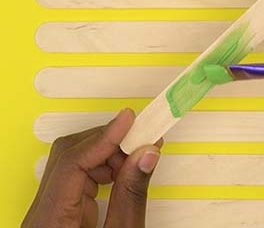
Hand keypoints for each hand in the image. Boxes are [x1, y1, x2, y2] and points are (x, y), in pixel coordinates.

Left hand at [22, 108, 160, 227]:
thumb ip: (131, 196)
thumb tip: (145, 155)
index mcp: (50, 220)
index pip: (72, 161)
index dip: (105, 136)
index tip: (129, 120)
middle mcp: (43, 213)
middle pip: (71, 155)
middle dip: (111, 144)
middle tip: (144, 138)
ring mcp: (49, 211)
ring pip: (76, 162)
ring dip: (111, 156)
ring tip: (139, 160)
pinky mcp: (60, 212)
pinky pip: (79, 178)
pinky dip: (105, 169)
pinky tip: (125, 173)